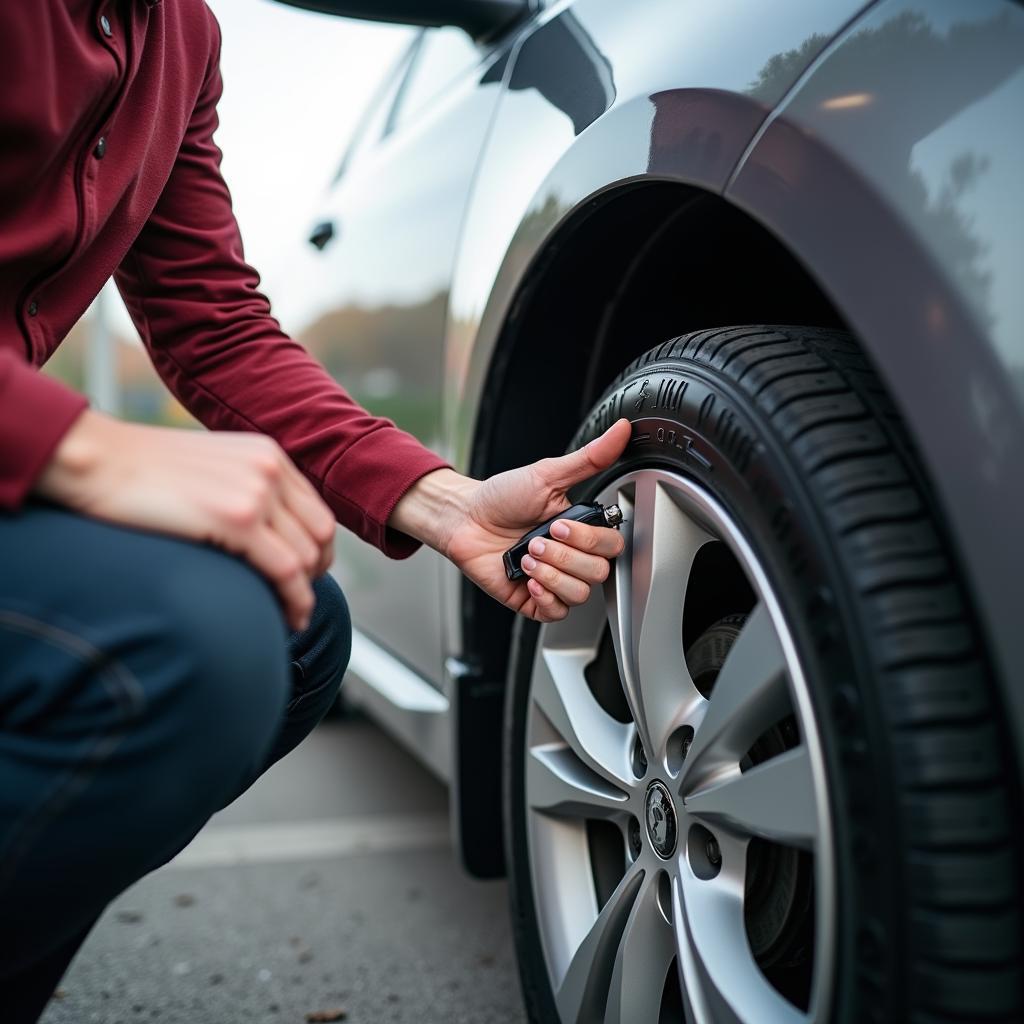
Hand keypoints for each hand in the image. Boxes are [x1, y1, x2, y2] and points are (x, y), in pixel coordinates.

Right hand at [35, 411, 334, 630]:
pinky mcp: (237, 519)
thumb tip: (265, 532)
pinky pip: (286, 571)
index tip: (306, 579)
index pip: (317, 512)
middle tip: (298, 603)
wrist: (94, 458)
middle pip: (320, 536)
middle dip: (316, 575)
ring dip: (304, 595)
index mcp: (267, 454)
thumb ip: (243, 489)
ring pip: (307, 557)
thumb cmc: (139, 472)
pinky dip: (294, 601)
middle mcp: (270, 469)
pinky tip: (287, 620)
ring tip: (290, 617)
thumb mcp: (209, 468)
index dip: (319, 552)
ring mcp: (256, 492)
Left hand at [391, 419, 631, 621]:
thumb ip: (589, 458)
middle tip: (536, 539)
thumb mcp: (547, 474)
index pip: (611, 546)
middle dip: (565, 556)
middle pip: (599, 572)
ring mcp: (554, 580)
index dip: (587, 539)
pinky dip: (545, 597)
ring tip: (527, 557)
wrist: (463, 518)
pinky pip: (557, 613)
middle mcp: (572, 557)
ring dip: (552, 575)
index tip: (558, 524)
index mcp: (581, 529)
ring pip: (580, 594)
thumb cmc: (502, 496)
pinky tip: (528, 580)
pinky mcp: (533, 601)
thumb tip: (621, 430)